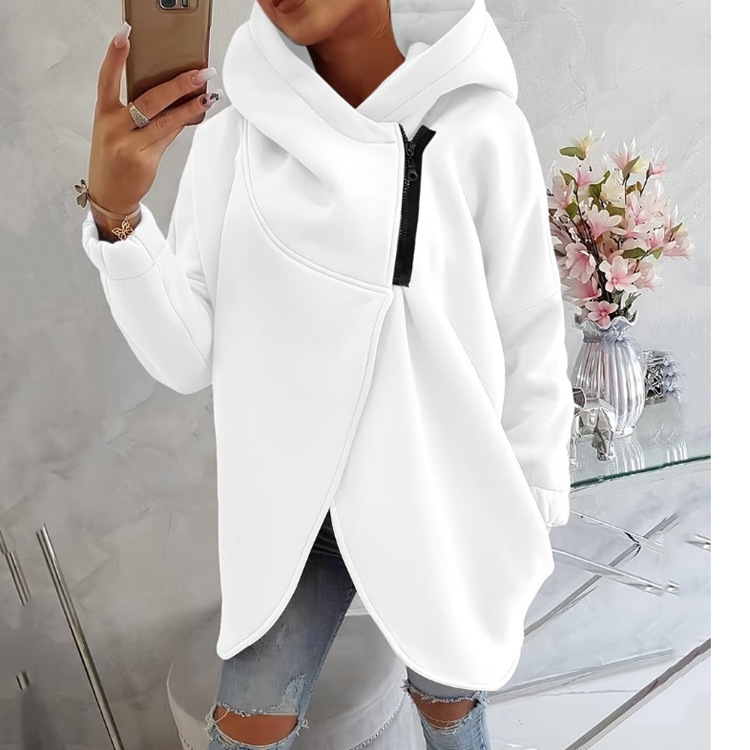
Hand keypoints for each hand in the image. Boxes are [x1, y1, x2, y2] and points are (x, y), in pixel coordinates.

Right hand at [87, 22, 219, 237]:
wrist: (110, 194)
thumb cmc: (113, 158)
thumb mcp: (114, 130)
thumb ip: (134, 112)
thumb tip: (170, 92)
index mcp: (103, 114)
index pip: (107, 79)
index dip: (115, 57)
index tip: (125, 35)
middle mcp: (115, 128)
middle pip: (149, 100)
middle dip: (177, 85)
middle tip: (198, 73)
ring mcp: (130, 145)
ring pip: (166, 120)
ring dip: (189, 106)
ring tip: (208, 94)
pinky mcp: (146, 160)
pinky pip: (170, 137)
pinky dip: (184, 123)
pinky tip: (197, 112)